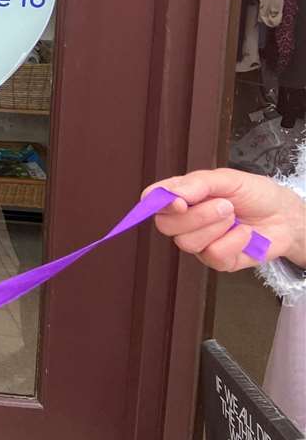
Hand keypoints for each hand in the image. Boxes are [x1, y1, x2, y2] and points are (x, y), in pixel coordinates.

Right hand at [145, 168, 305, 270]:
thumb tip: (172, 195)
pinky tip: (244, 233)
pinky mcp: (216, 260)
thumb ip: (198, 183)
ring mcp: (199, 242)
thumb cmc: (256, 194)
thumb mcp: (228, 179)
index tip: (179, 203)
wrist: (287, 217)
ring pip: (186, 243)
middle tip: (225, 205)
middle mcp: (185, 220)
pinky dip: (233, 242)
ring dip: (216, 227)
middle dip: (197, 216)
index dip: (157, 203)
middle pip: (165, 225)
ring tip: (234, 217)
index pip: (151, 200)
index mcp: (182, 196)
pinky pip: (212, 255)